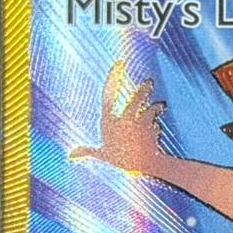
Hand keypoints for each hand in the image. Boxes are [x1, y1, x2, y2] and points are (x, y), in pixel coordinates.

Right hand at [71, 59, 167, 175]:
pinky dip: (157, 121)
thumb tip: (70, 156)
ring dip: (156, 105)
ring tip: (161, 103)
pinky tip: (158, 126)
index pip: (108, 94)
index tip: (119, 63)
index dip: (113, 77)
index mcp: (108, 122)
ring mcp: (136, 124)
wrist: (140, 169)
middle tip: (150, 82)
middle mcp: (121, 121)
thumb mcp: (103, 156)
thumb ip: (88, 152)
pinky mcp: (149, 128)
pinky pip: (155, 120)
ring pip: (147, 108)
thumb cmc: (121, 160)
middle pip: (133, 100)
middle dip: (142, 91)